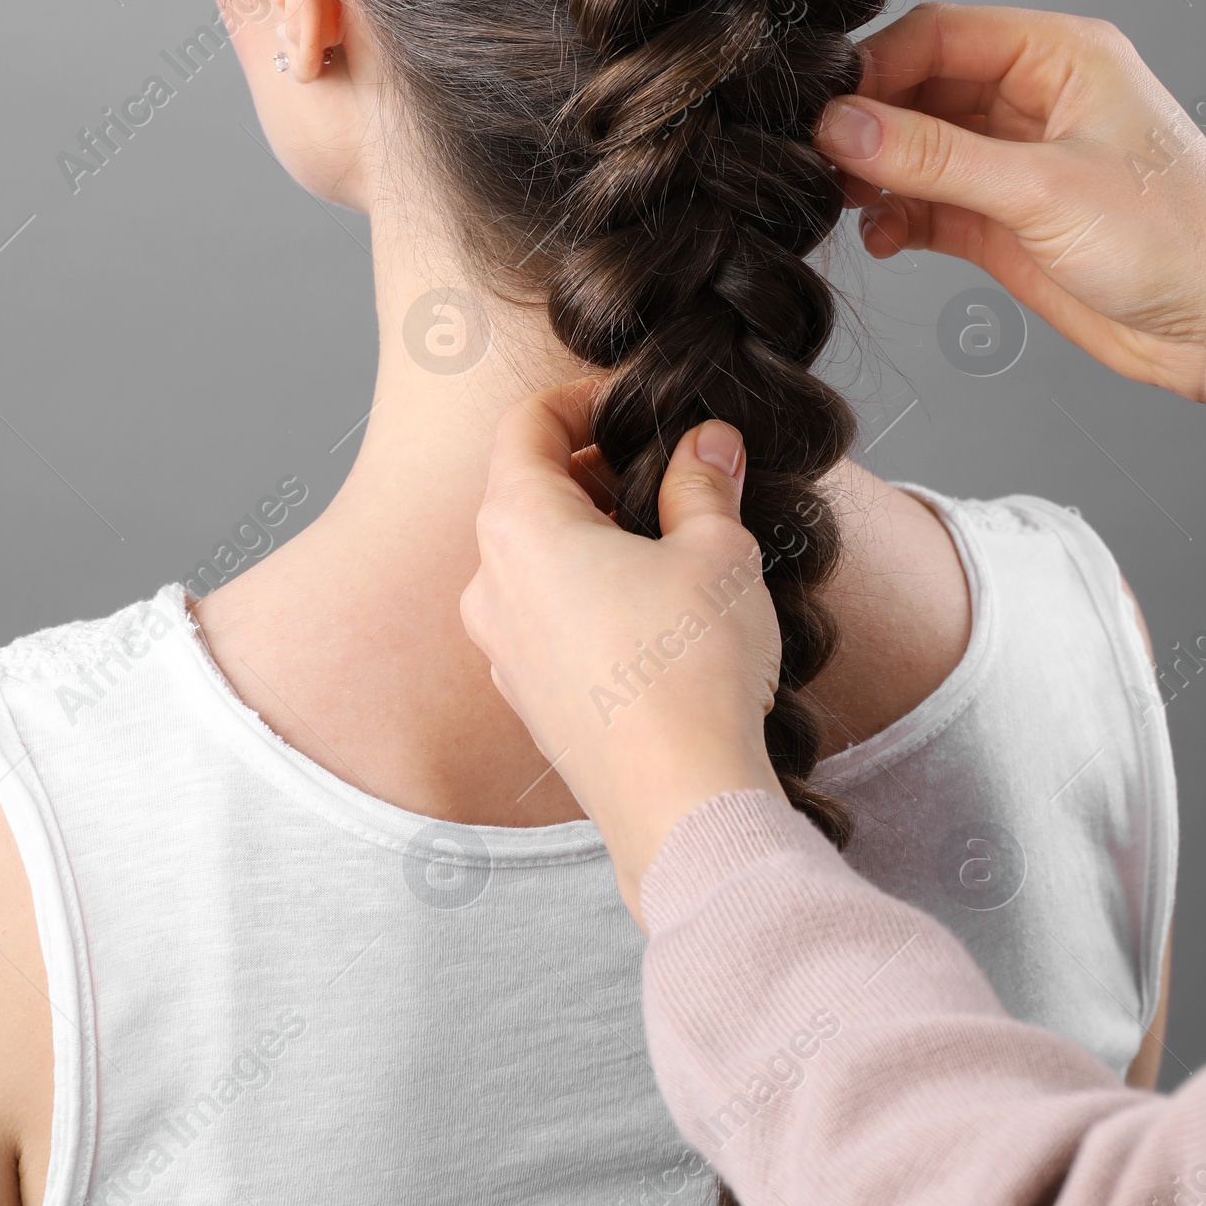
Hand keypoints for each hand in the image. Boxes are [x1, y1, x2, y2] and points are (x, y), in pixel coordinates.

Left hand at [461, 378, 784, 922]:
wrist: (680, 804)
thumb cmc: (691, 668)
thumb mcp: (715, 550)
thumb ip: (703, 482)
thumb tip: (707, 445)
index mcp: (518, 528)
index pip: (527, 426)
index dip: (582, 401)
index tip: (635, 410)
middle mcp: (489, 585)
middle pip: (528, 492)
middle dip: (598, 472)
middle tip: (671, 476)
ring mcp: (501, 650)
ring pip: (537, 561)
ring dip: (595, 537)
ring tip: (673, 547)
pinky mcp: (529, 701)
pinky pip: (547, 620)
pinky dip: (590, 596)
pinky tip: (659, 616)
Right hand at [815, 4, 1205, 468]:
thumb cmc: (1178, 241)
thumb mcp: (1044, 190)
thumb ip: (935, 157)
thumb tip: (838, 125)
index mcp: (1059, 55)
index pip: (941, 33)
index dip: (875, 66)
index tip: (821, 108)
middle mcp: (1036, 97)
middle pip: (921, 86)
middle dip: (866, 122)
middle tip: (813, 158)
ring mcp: (1020, 159)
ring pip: (919, 145)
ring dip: (876, 171)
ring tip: (836, 199)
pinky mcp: (1009, 219)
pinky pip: (932, 200)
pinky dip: (898, 214)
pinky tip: (881, 236)